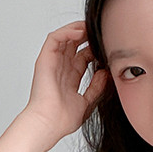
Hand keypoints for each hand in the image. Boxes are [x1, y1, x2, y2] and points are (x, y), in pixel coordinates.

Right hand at [23, 19, 109, 146]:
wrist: (49, 124)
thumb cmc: (63, 120)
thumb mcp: (87, 102)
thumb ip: (97, 88)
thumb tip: (106, 73)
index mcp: (70, 78)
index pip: (83, 57)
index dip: (94, 50)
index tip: (107, 48)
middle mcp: (60, 68)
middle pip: (74, 45)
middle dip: (87, 37)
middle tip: (101, 32)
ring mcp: (52, 63)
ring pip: (64, 37)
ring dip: (78, 30)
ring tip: (90, 27)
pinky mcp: (45, 59)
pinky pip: (55, 38)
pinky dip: (67, 32)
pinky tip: (80, 32)